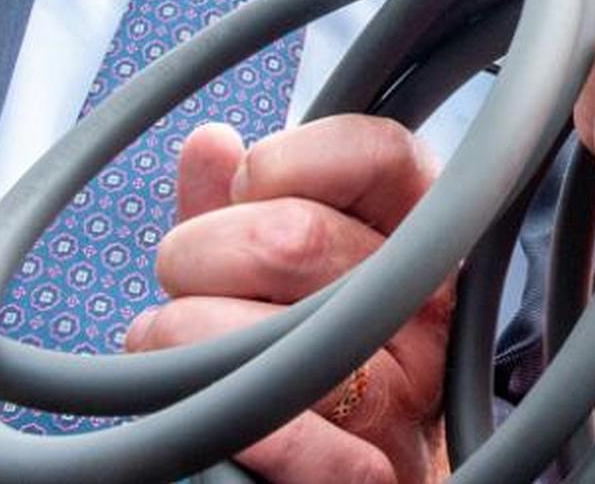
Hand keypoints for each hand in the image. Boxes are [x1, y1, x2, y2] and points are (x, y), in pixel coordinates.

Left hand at [128, 118, 451, 483]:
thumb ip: (240, 208)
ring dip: (186, 336)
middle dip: (202, 251)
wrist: (335, 482)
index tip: (242, 184)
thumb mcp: (272, 274)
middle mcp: (429, 307)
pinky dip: (231, 417)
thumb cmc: (302, 361)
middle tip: (182, 280)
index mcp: (419, 237)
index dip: (291, 157)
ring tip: (165, 345)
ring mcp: (410, 395)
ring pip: (279, 333)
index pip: (381, 154)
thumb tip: (210, 146)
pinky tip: (196, 405)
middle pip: (300, 237)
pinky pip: (292, 437)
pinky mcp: (376, 475)